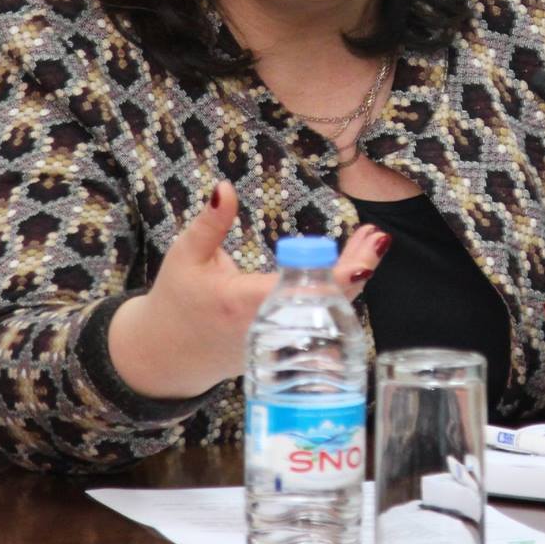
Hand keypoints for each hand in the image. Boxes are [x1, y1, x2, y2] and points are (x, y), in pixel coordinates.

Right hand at [108, 181, 386, 398]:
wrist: (168, 356)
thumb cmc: (176, 302)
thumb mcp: (185, 257)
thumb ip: (209, 223)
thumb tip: (224, 187)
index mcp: (242, 304)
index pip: (302, 292)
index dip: (339, 277)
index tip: (364, 256)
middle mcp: (267, 328)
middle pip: (326, 303)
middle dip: (356, 268)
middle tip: (377, 237)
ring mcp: (278, 343)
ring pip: (328, 313)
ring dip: (351, 278)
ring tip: (371, 243)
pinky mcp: (283, 348)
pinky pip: (318, 319)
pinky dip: (338, 292)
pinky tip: (353, 266)